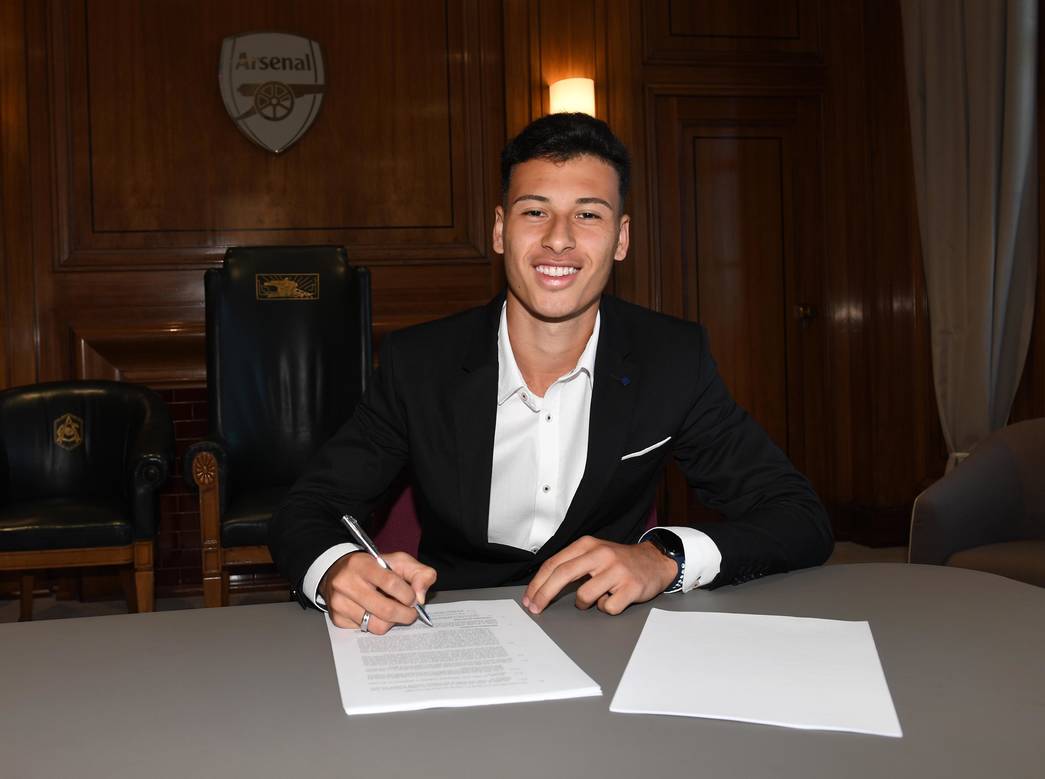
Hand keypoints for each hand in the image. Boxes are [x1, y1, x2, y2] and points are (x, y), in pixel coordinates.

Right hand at [321, 551, 436, 634]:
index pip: (391, 583)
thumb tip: (420, 597)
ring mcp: (340, 602)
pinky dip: (376, 624)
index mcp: (362, 564)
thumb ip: (419, 573)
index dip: (408, 594)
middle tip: (411, 612)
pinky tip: (376, 612)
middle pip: (386, 610)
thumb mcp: (399, 561)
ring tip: (393, 611)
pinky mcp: (338, 618)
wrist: (340, 570)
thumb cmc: (374, 566)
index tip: (413, 598)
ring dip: (392, 622)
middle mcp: (346, 583)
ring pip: (376, 625)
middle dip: (406, 614)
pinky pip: (366, 631)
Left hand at [522, 536, 676, 615]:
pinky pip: (607, 607)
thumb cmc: (619, 561)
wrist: (655, 561)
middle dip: (544, 594)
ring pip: (584, 596)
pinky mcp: (631, 587)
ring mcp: (617, 571)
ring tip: (596, 597)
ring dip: (585, 604)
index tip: (529, 598)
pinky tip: (614, 598)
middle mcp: (601, 554)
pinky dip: (606, 607)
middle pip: (563, 575)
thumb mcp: (594, 553)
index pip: (555, 563)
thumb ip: (571, 564)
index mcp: (588, 545)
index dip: (538, 583)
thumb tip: (541, 586)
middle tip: (535, 609)